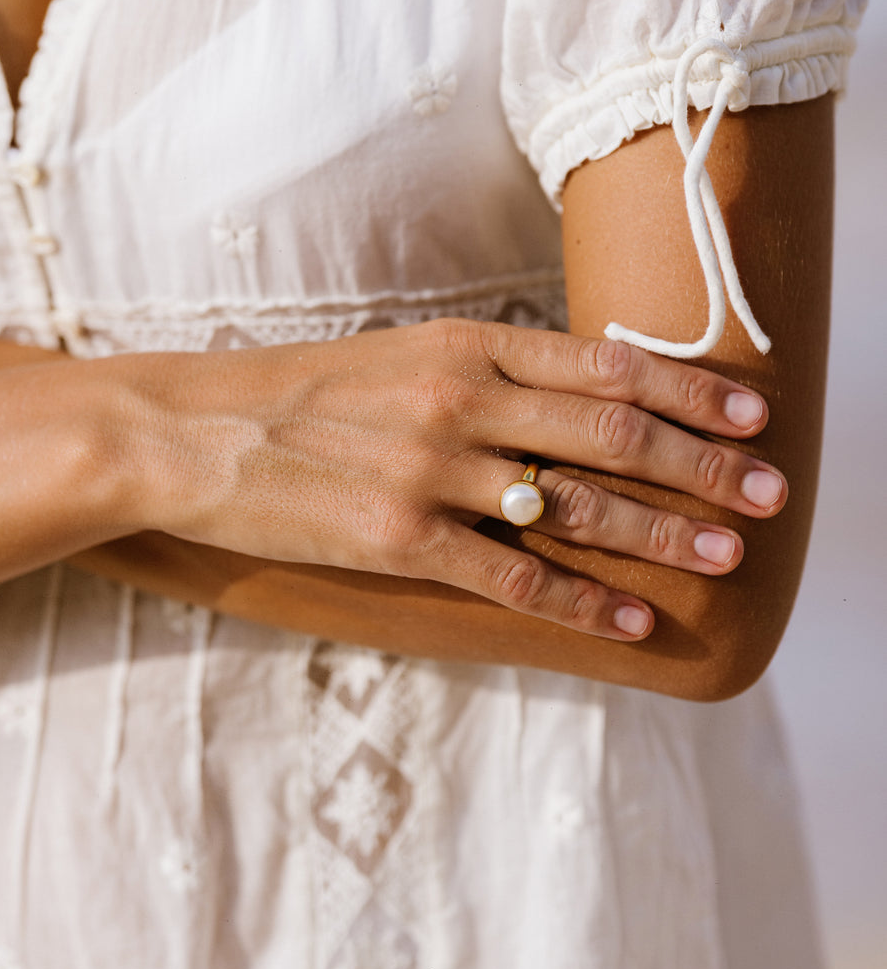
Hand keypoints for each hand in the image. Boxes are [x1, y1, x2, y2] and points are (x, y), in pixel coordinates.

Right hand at [120, 319, 784, 641]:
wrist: (196, 433)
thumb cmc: (300, 391)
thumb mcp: (401, 355)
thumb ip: (487, 371)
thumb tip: (574, 394)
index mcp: (466, 347)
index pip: (605, 365)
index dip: (689, 391)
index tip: (751, 413)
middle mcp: (462, 403)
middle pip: (612, 434)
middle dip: (704, 465)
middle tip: (771, 493)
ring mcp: (433, 472)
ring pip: (577, 506)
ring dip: (661, 532)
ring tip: (725, 555)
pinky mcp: (399, 541)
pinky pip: (511, 576)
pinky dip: (578, 602)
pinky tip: (628, 622)